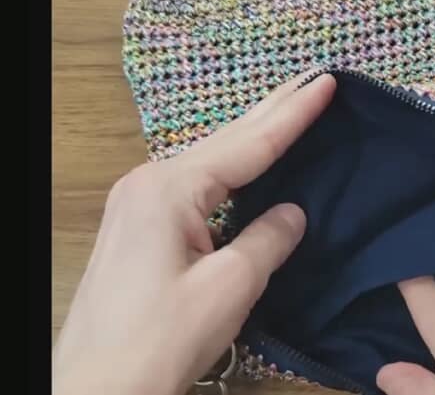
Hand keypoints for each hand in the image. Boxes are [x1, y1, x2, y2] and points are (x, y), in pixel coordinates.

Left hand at [52, 72, 336, 394]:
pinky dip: (235, 167)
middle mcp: (149, 183)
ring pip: (212, 160)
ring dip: (255, 135)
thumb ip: (267, 240)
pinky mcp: (138, 227)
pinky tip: (250, 161)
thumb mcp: (228, 288)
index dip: (295, 114)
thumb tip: (294, 212)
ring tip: (293, 107)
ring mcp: (138, 204)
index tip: (328, 80)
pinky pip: (198, 183)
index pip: (249, 143)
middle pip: (227, 140)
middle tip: (316, 78)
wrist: (96, 389)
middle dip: (275, 109)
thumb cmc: (161, 338)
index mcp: (170, 189)